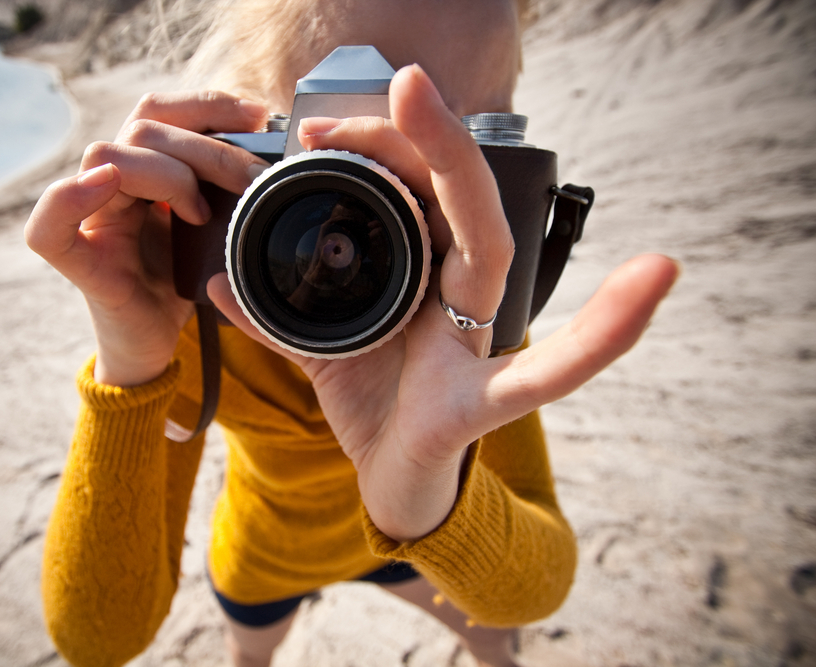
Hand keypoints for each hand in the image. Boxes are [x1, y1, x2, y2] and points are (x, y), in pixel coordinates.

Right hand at [24, 91, 269, 385]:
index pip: (159, 111)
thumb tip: (273, 158)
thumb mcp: (215, 228)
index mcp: (141, 169)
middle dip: (209, 146)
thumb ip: (226, 191)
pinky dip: (70, 198)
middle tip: (254, 178)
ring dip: (169, 173)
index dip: (206, 105)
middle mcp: (109, 184)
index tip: (259, 117)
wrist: (156, 345)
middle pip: (143, 128)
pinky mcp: (80, 264)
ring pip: (108, 157)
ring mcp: (90, 221)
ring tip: (203, 212)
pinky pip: (48, 226)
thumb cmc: (183, 284)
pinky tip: (104, 185)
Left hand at [207, 65, 679, 540]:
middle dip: (421, 135)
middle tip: (392, 83)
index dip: (380, 148)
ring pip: (491, 248)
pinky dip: (602, 333)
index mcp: (423, 276)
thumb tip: (214, 280)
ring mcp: (477, 342)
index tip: (320, 127)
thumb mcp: (317, 351)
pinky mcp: (483, 403)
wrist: (392, 483)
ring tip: (430, 102)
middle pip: (455, 199)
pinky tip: (655, 279)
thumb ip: (274, 314)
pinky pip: (549, 373)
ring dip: (464, 174)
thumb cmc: (373, 408)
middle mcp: (460, 296)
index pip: (413, 193)